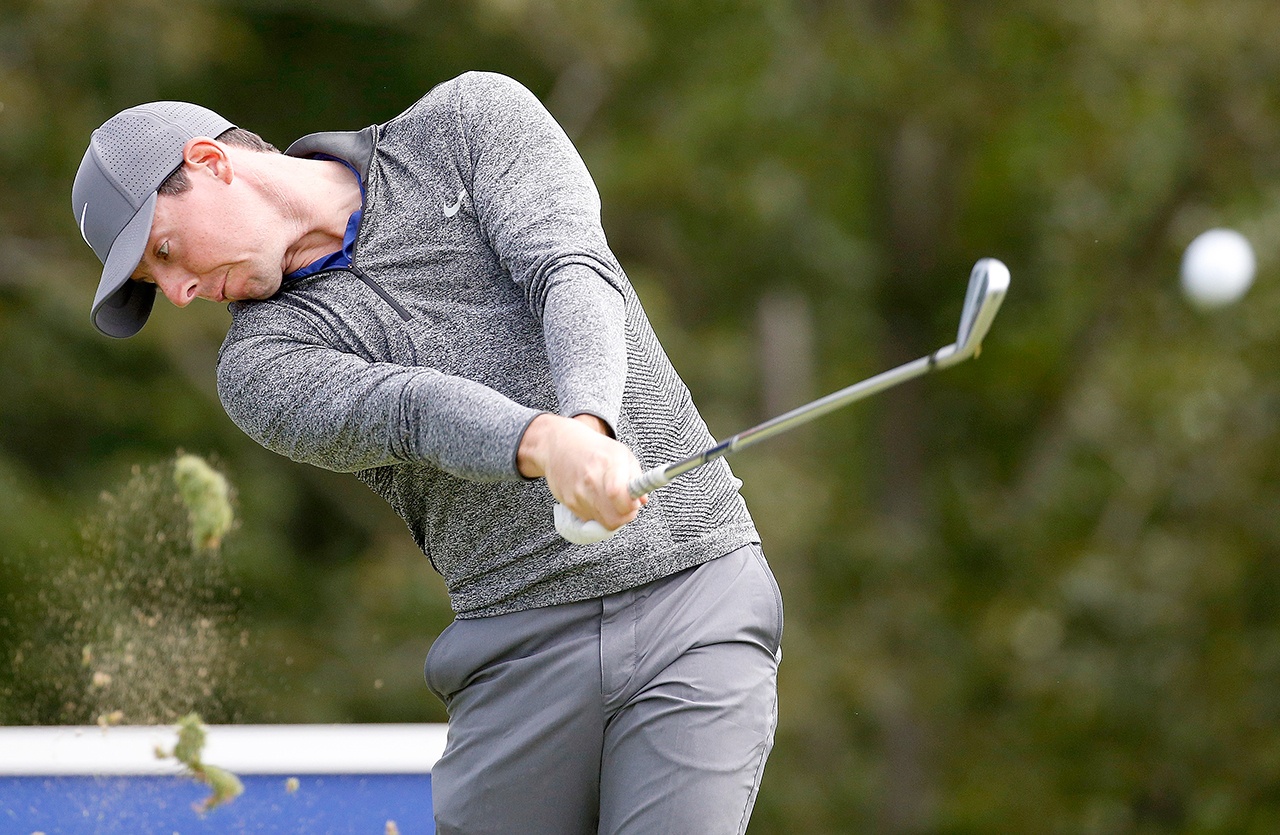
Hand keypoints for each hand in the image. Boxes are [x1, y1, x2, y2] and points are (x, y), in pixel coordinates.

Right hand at [518, 414, 645, 531]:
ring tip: (608, 497)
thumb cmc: (594, 449)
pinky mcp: (568, 502)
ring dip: (611, 514)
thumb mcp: (621, 453)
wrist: (558, 445)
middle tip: (626, 506)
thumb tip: (643, 500)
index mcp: (608, 463)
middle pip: (613, 518)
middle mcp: (591, 479)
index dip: (631, 506)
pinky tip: (594, 497)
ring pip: (602, 522)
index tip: (635, 502)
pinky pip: (590, 519)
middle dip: (625, 516)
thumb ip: (636, 477)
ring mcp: (577, 493)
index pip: (619, 495)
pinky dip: (596, 513)